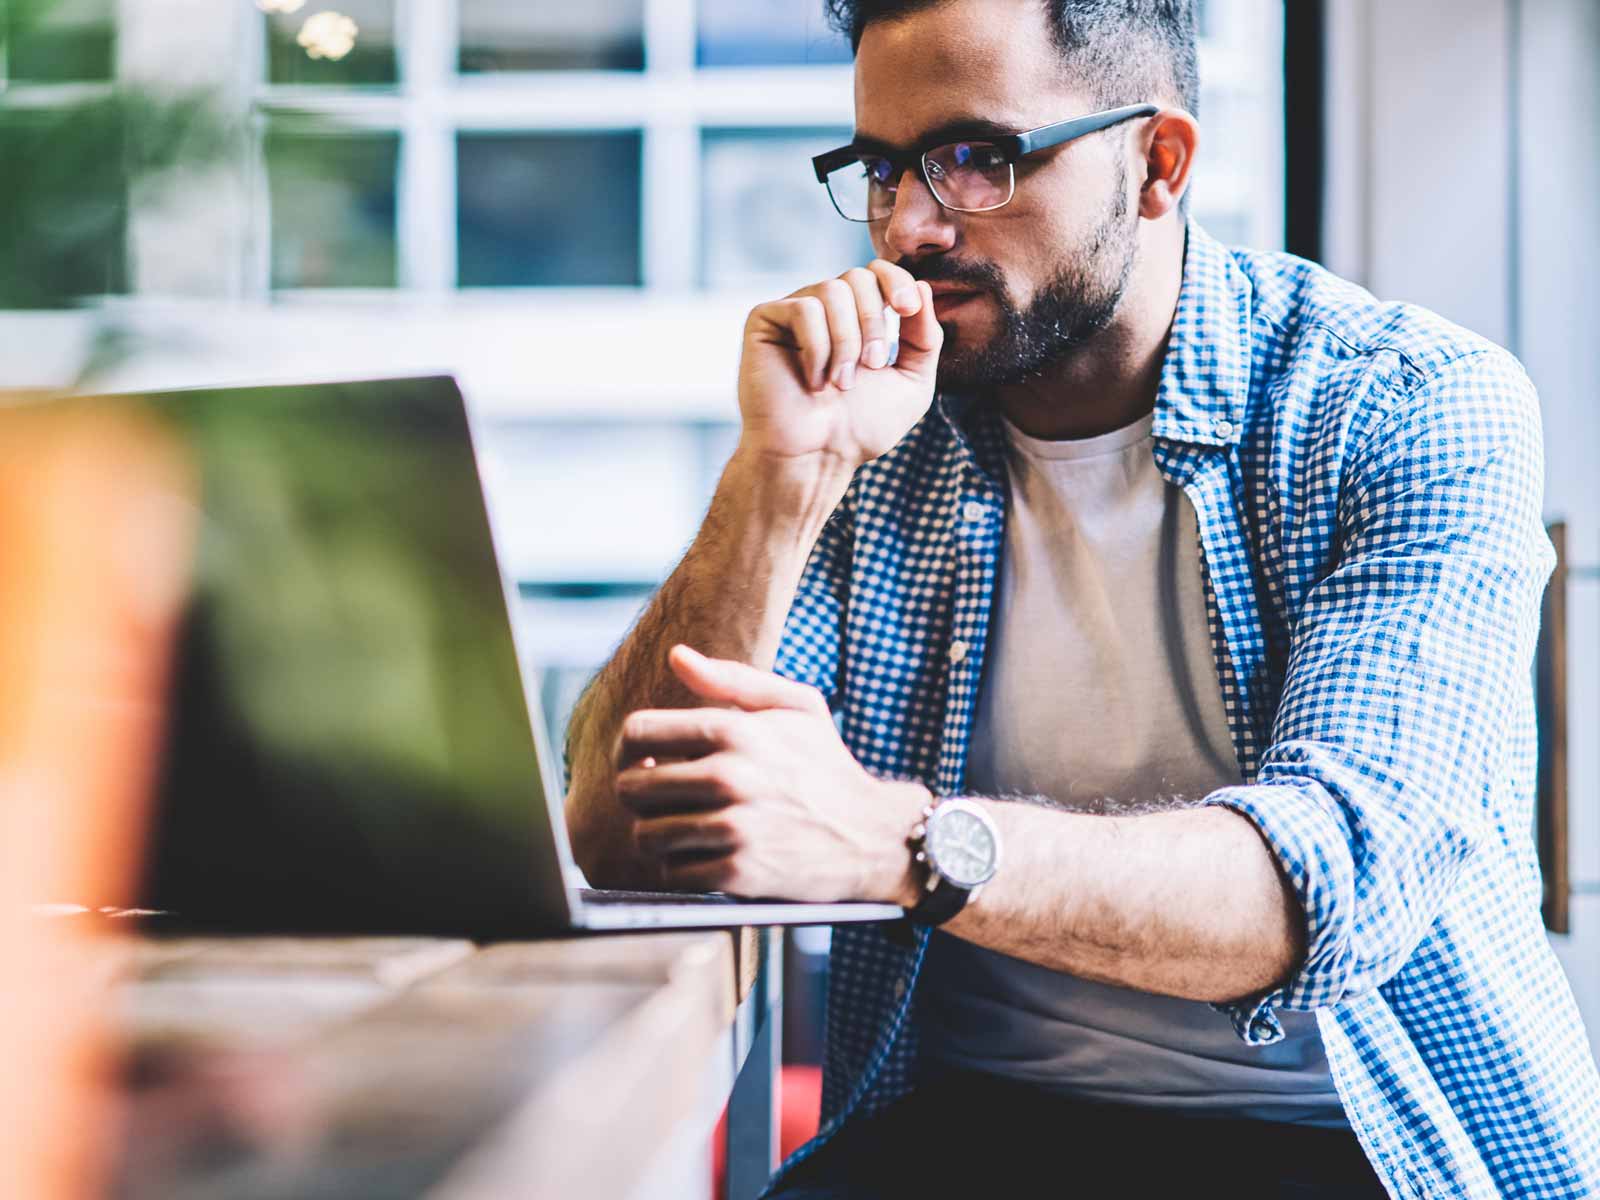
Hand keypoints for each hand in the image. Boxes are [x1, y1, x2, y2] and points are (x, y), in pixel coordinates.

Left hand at [612, 645, 927, 902]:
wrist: (874, 835)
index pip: (638, 732)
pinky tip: (707, 855)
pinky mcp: (739, 873)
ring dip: (659, 835)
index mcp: (735, 730)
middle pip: (631, 787)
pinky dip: (684, 867)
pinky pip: (674, 872)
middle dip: (642, 794)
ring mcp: (733, 827)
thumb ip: (732, 678)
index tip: (646, 761)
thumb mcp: (797, 706)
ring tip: (684, 829)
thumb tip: (676, 656)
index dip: (631, 748)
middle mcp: (730, 776)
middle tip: (664, 799)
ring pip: (646, 835)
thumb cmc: (827, 766)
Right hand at [736, 261, 942, 474]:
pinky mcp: (764, 321)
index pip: (877, 273)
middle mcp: (824, 310)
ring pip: (832, 290)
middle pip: (858, 277)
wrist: (817, 458)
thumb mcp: (912, 383)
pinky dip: (817, 348)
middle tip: (872, 366)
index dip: (897, 281)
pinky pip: (803, 310)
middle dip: (873, 321)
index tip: (908, 310)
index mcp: (856, 318)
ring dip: (847, 341)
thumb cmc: (860, 429)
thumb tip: (923, 285)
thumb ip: (925, 337)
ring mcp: (792, 314)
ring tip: (841, 382)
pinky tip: (813, 380)